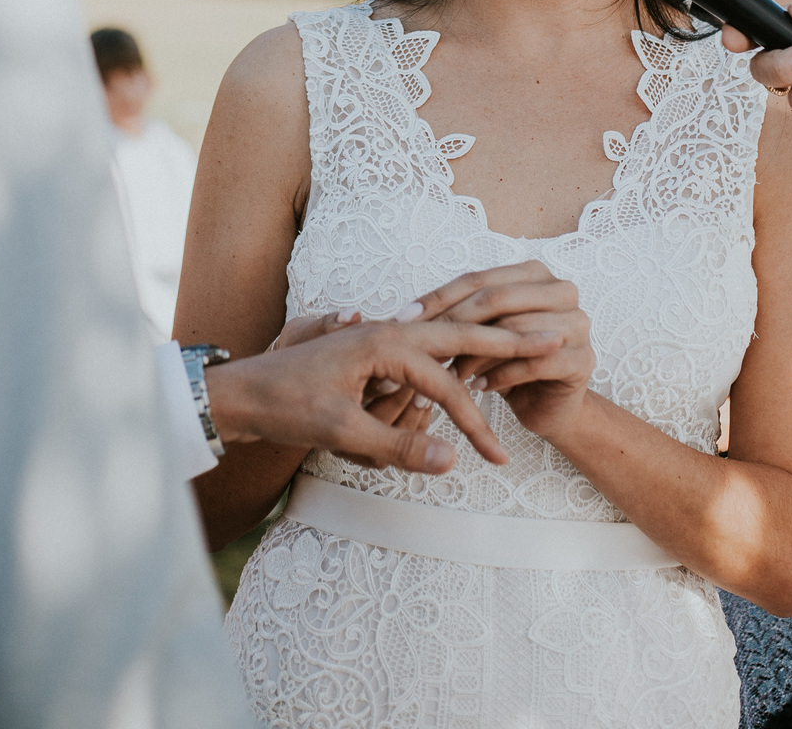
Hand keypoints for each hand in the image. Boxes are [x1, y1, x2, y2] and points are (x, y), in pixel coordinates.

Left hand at [205, 316, 564, 473]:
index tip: (498, 457)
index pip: (446, 382)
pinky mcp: (371, 350)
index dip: (472, 423)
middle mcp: (386, 330)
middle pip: (457, 334)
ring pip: (440, 342)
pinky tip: (463, 372)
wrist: (240, 392)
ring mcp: (379, 336)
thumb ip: (399, 446)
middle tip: (551, 339)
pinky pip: (421, 352)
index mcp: (384, 342)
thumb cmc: (286, 405)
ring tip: (521, 350)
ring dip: (475, 352)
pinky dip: (448, 361)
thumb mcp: (342, 431)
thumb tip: (451, 461)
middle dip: (503, 342)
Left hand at [402, 260, 594, 447]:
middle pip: (497, 299)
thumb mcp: (482, 333)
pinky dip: (500, 376)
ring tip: (449, 375)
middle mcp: (561, 290)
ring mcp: (577, 323)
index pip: (478, 278)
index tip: (403, 319)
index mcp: (535, 273)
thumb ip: (459, 314)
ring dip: (475, 355)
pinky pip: (533, 363)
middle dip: (455, 325)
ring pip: (514, 331)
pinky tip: (479, 388)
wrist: (549, 405)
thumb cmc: (507, 362)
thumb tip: (406, 314)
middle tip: (423, 350)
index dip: (438, 298)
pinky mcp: (582, 359)